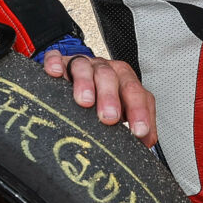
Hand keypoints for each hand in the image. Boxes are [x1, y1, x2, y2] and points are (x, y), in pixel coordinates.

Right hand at [39, 49, 157, 145]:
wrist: (76, 79)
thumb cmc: (100, 99)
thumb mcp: (121, 110)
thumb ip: (135, 123)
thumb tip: (146, 143)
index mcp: (124, 80)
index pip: (136, 92)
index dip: (139, 111)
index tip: (139, 132)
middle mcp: (104, 70)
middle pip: (110, 78)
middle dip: (111, 98)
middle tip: (109, 118)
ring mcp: (81, 65)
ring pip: (84, 67)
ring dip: (85, 83)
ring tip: (85, 102)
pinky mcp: (58, 63)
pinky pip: (55, 59)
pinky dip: (55, 64)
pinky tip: (56, 74)